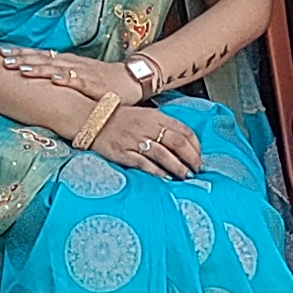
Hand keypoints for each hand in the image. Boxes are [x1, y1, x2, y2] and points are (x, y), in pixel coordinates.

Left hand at [0, 47, 143, 102]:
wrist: (134, 79)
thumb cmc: (105, 81)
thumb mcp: (80, 76)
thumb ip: (62, 77)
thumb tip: (40, 81)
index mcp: (68, 62)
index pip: (41, 55)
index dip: (21, 53)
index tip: (2, 53)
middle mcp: (73, 64)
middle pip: (43, 59)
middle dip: (23, 58)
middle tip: (2, 58)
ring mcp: (84, 73)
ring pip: (57, 68)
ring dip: (39, 67)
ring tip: (21, 68)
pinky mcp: (95, 84)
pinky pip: (78, 81)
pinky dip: (65, 79)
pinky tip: (53, 79)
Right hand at [87, 103, 205, 176]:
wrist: (93, 118)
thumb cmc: (122, 119)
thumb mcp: (146, 115)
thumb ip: (164, 126)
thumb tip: (184, 143)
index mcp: (156, 117)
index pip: (184, 131)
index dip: (195, 146)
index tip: (199, 157)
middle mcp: (148, 127)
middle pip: (177, 143)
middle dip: (191, 158)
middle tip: (196, 169)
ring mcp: (135, 140)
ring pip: (163, 155)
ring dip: (177, 167)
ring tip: (185, 176)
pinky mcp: (123, 152)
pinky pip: (144, 163)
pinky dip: (157, 171)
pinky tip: (165, 178)